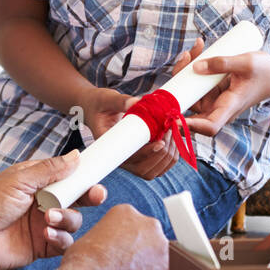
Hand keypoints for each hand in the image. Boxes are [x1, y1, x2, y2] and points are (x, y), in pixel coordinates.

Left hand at [0, 151, 106, 269]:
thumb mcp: (19, 180)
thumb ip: (50, 170)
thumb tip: (75, 156)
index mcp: (37, 182)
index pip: (68, 175)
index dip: (83, 175)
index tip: (97, 174)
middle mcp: (44, 201)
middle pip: (77, 197)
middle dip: (89, 196)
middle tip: (96, 195)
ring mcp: (44, 224)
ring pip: (73, 220)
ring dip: (67, 218)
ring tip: (50, 219)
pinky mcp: (43, 245)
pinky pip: (64, 242)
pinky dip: (61, 237)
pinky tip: (47, 234)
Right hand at [64, 203, 168, 269]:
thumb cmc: (83, 264)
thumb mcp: (90, 239)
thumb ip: (108, 239)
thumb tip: (111, 251)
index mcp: (126, 212)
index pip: (133, 225)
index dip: (127, 242)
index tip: (121, 253)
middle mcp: (149, 224)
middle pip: (150, 238)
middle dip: (143, 252)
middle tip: (129, 268)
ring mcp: (162, 245)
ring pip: (160, 256)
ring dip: (151, 268)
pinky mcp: (169, 268)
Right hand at [80, 42, 202, 179]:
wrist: (96, 107)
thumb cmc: (99, 103)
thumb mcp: (106, 99)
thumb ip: (120, 101)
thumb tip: (137, 102)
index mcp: (109, 147)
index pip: (130, 159)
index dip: (147, 154)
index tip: (161, 143)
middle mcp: (120, 158)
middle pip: (145, 170)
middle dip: (162, 153)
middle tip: (170, 131)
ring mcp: (130, 160)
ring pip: (154, 170)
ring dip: (169, 155)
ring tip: (172, 132)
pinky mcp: (140, 157)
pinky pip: (158, 166)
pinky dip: (170, 155)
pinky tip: (173, 138)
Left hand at [185, 50, 269, 135]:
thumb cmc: (267, 72)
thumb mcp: (246, 62)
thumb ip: (221, 63)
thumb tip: (194, 67)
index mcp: (230, 107)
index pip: (209, 126)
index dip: (190, 126)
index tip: (175, 117)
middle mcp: (220, 107)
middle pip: (191, 105)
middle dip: (181, 82)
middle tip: (186, 57)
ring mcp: (215, 99)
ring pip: (191, 91)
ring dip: (186, 70)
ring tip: (195, 48)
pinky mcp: (214, 90)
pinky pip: (197, 82)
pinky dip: (193, 66)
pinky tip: (198, 49)